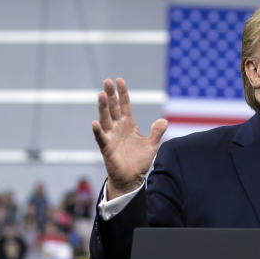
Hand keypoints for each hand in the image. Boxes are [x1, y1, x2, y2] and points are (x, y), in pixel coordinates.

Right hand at [91, 77, 167, 199]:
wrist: (132, 178)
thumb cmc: (140, 161)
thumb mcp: (152, 145)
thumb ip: (157, 132)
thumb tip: (164, 121)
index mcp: (128, 124)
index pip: (124, 105)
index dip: (122, 93)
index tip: (119, 80)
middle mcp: (118, 128)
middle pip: (113, 108)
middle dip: (110, 95)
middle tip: (107, 81)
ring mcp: (111, 136)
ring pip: (105, 119)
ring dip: (103, 107)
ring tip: (102, 95)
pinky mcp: (107, 148)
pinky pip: (101, 138)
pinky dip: (98, 131)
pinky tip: (96, 123)